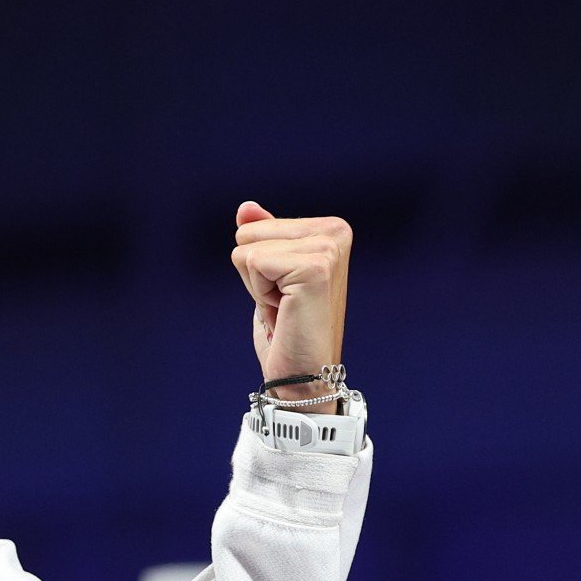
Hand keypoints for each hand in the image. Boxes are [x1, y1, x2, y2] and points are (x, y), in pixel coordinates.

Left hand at [230, 201, 351, 414]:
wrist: (304, 372)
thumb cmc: (287, 325)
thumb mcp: (269, 274)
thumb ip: (262, 236)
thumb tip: (246, 208)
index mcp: (329, 227)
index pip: (252, 227)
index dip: (257, 265)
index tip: (284, 290)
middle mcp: (334, 231)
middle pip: (246, 234)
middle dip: (254, 274)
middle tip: (283, 301)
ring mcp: (328, 248)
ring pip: (246, 250)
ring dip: (257, 285)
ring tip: (285, 306)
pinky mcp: (316, 267)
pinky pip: (253, 262)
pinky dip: (259, 293)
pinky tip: (285, 310)